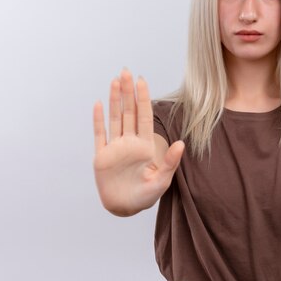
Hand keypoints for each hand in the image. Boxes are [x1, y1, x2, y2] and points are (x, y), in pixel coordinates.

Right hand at [92, 69, 183, 215]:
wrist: (125, 208)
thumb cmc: (145, 196)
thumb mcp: (162, 180)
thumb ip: (170, 162)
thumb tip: (182, 143)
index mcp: (145, 145)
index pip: (144, 116)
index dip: (143, 98)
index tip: (142, 81)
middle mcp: (129, 142)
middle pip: (128, 112)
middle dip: (127, 92)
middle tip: (126, 72)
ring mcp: (115, 147)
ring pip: (115, 118)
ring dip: (114, 100)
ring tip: (114, 81)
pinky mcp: (101, 156)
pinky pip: (99, 134)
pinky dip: (98, 120)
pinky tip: (98, 104)